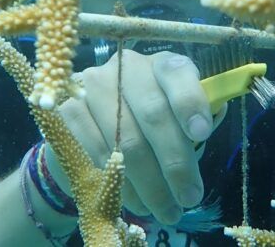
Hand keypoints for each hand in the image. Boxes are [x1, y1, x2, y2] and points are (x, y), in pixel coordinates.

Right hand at [47, 50, 225, 225]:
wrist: (94, 123)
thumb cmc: (150, 121)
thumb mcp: (177, 115)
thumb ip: (194, 121)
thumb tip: (208, 126)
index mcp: (161, 64)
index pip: (176, 73)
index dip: (189, 103)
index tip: (202, 134)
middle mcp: (125, 67)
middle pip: (152, 115)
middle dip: (175, 163)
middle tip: (189, 197)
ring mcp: (92, 86)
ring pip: (124, 141)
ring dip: (148, 184)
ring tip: (165, 209)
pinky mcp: (67, 110)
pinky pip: (94, 153)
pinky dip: (118, 183)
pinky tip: (134, 202)